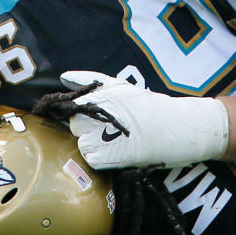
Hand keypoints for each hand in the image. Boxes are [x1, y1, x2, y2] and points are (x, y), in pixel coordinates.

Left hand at [59, 70, 229, 169]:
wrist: (172, 128)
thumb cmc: (145, 105)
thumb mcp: (117, 85)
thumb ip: (88, 79)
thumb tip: (63, 76)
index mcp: (94, 97)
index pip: (73, 108)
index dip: (87, 113)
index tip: (102, 117)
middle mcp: (91, 117)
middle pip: (75, 126)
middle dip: (89, 128)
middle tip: (112, 129)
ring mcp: (95, 139)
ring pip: (81, 143)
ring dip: (95, 143)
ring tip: (116, 140)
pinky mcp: (101, 158)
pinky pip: (90, 159)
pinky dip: (101, 158)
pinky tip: (118, 151)